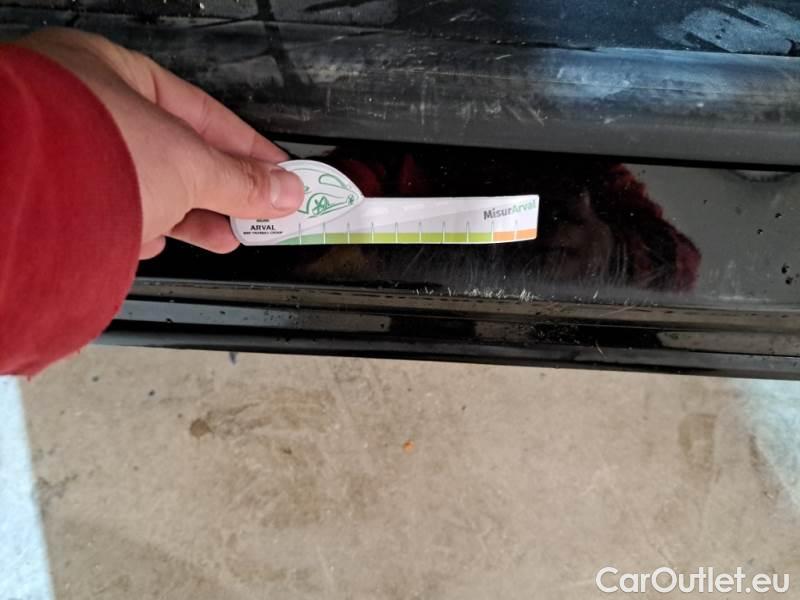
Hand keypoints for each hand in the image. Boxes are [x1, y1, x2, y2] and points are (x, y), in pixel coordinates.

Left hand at [15, 28, 303, 257]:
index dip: (247, 146)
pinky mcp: (51, 201)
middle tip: (259, 211)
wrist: (16, 205)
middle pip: (172, 151)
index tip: (277, 172)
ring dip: (189, 214)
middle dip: (222, 187)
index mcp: (108, 72)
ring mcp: (61, 155)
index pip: (199, 111)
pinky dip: (143, 228)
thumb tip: (282, 192)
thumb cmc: (82, 150)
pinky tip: (162, 241)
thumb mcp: (189, 165)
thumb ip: (242, 180)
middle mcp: (78, 108)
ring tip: (225, 235)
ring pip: (142, 184)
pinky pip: (111, 212)